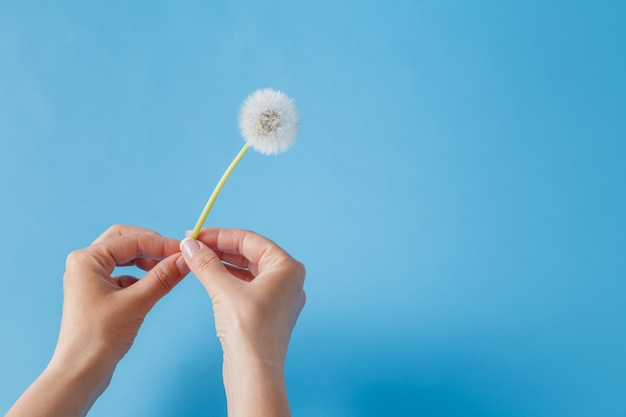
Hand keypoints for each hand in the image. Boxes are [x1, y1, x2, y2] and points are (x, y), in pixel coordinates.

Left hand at [6, 225, 188, 416]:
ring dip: (146, 260)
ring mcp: (89, 279)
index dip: (161, 244)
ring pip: (123, 257)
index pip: (132, 240)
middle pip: (124, 241)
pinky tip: (152, 287)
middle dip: (151, 246)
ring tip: (167, 270)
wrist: (80, 372)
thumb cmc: (100, 337)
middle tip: (174, 255)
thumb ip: (163, 277)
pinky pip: (122, 275)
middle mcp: (85, 264)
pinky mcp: (96, 294)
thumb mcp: (137, 302)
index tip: (185, 251)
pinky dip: (140, 276)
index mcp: (87, 259)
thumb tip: (186, 259)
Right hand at [180, 228, 305, 416]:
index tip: (195, 235)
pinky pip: (246, 286)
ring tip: (196, 259)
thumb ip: (206, 264)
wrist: (255, 372)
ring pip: (247, 270)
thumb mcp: (224, 290)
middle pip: (250, 254)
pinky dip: (227, 280)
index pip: (250, 240)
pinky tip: (209, 277)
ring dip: (221, 264)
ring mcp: (279, 297)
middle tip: (193, 245)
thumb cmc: (249, 331)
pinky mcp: (267, 312)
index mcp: (288, 268)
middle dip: (220, 249)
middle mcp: (288, 280)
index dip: (220, 235)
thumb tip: (190, 244)